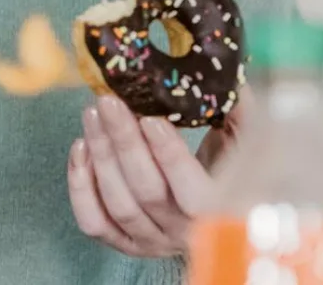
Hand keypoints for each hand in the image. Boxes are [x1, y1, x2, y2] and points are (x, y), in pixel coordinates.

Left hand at [67, 94, 241, 257]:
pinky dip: (80, 186)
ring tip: (92, 114)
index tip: (150, 118)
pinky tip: (80, 148)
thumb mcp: (242, 141)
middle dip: (124, 142)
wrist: (216, 210)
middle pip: (147, 192)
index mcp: (218, 211)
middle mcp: (183, 233)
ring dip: (101, 155)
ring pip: (118, 204)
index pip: (193, 193)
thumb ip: (237, 114)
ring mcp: (152, 242)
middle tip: (108, 101)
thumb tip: (227, 81)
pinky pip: (94, 221)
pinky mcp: (125, 242)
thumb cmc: (228, 167)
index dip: (169, 155)